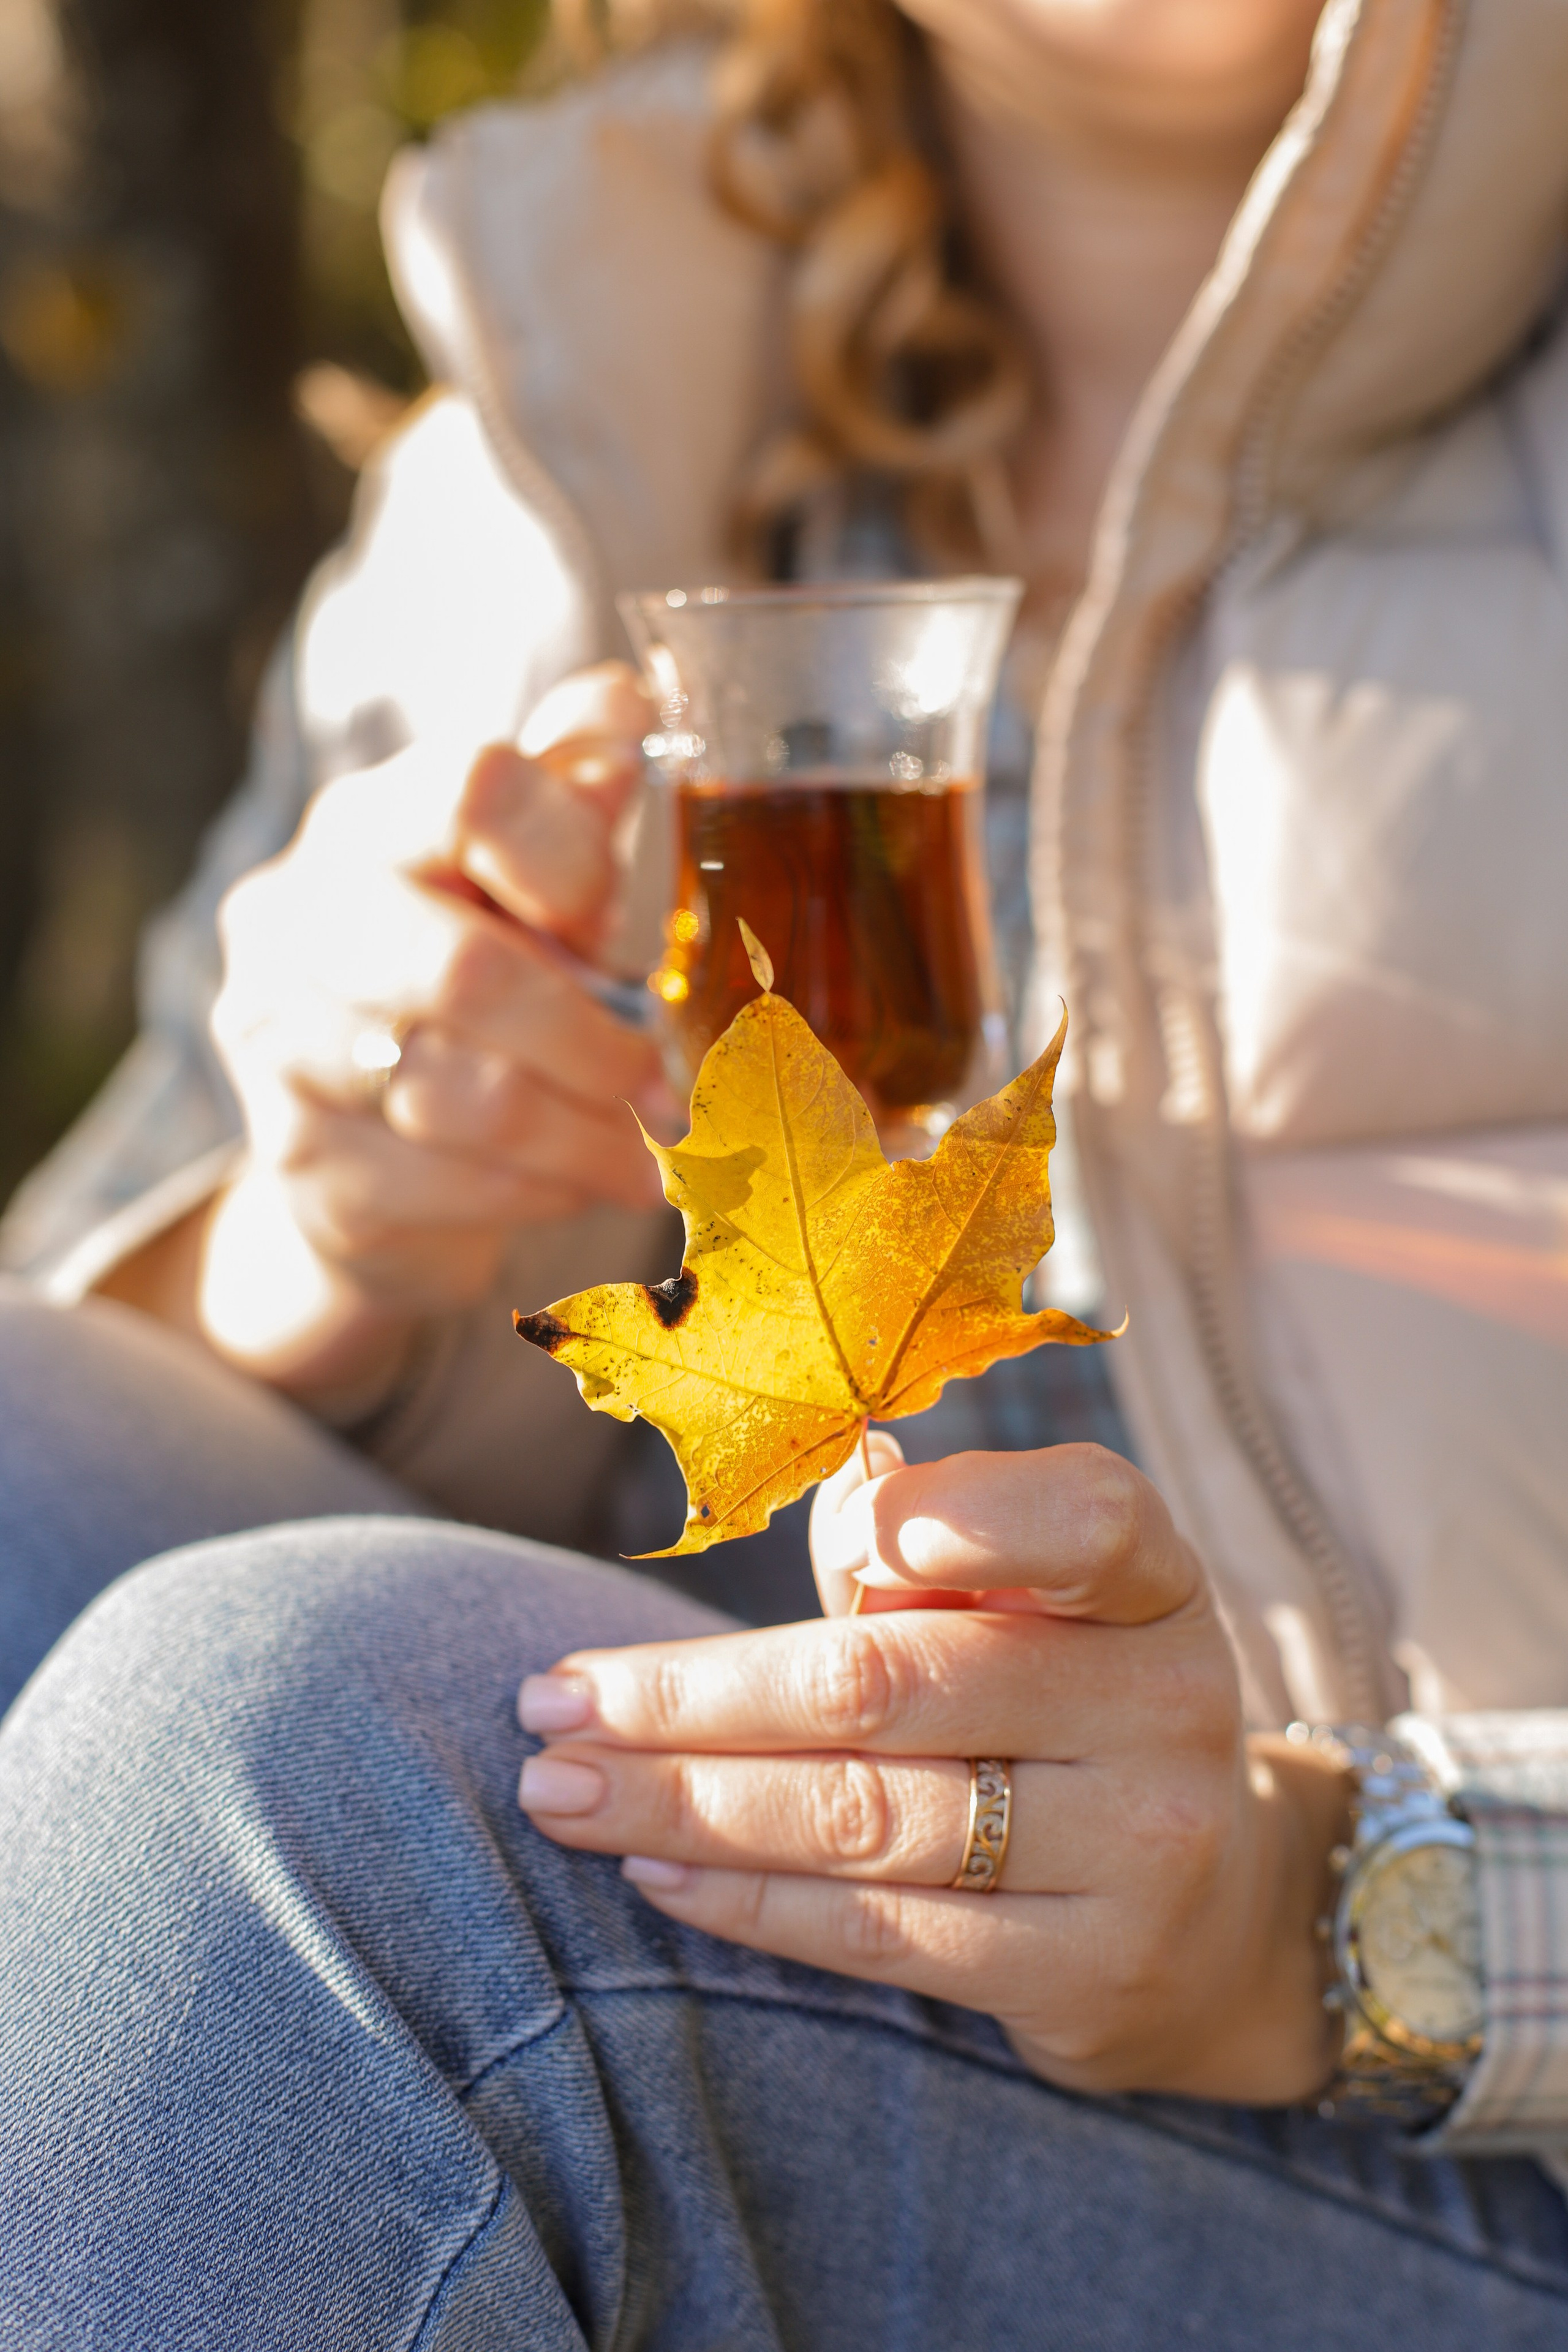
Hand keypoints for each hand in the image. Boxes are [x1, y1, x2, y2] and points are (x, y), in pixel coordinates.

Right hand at [196, 662, 674, 1412]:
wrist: (364, 1156)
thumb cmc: (470, 987)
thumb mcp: (520, 881)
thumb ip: (566, 795)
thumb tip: (629, 702)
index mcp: (366, 824)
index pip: (474, 789)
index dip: (575, 862)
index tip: (620, 927)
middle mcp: (296, 920)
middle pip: (465, 971)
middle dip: (593, 1040)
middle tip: (668, 1085)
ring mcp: (282, 1048)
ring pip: (462, 1096)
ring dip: (586, 1133)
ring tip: (651, 1151)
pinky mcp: (302, 1166)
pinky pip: (448, 1185)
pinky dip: (543, 1190)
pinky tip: (583, 1184)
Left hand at [517, 1441, 1349, 2102]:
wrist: (1218, 1913)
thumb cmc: (1069, 1703)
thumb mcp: (1037, 1604)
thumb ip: (929, 1541)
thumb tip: (851, 1464)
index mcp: (1154, 1582)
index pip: (1084, 1520)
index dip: (968, 1516)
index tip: (847, 1530)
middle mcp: (1167, 1708)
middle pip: (890, 1685)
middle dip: (695, 1694)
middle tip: (552, 1702)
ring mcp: (1137, 1852)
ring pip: (863, 1817)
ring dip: (683, 1801)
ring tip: (561, 1788)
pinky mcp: (1085, 1975)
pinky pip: (878, 1930)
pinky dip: (747, 1897)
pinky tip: (652, 1864)